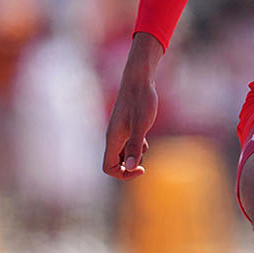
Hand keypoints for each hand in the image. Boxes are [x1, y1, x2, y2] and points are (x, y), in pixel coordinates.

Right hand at [102, 36, 162, 178]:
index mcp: (113, 139)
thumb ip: (134, 147)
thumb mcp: (141, 125)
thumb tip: (130, 168)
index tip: (140, 167)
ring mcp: (118, 130)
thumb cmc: (141, 100)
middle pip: (115, 162)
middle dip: (130, 164)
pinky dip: (136, 144)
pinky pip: (127, 143)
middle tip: (143, 152)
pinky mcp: (125, 124)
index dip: (123, 173)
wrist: (139, 79)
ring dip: (134, 154)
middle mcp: (112, 137)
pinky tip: (144, 134)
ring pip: (122, 152)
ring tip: (144, 141)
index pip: (108, 167)